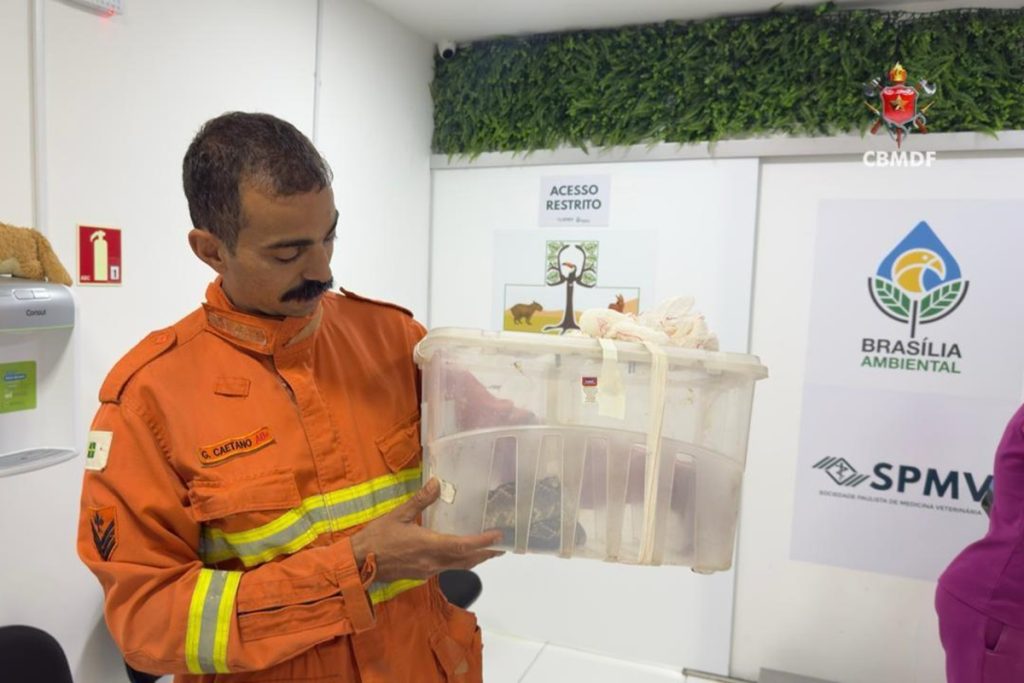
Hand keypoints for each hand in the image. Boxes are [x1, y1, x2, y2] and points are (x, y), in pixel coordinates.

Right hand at [350, 478, 503, 582]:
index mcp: (428, 546)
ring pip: (458, 567)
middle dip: (485, 554)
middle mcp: (432, 562)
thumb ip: (420, 500)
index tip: (498, 537)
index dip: (482, 542)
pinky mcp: (421, 575)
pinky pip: (447, 568)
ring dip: (474, 559)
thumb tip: (437, 482)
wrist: (358, 564)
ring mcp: (427, 571)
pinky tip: (459, 553)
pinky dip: (459, 561)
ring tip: (487, 551)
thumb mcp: (398, 514)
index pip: (462, 546)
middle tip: (501, 546)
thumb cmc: (376, 538)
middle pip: (466, 561)